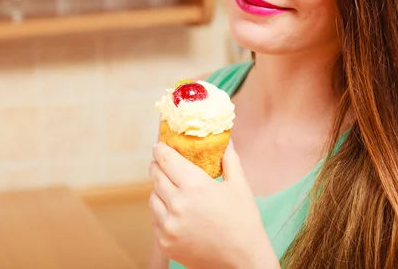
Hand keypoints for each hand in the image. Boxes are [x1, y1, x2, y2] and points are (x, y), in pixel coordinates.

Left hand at [149, 141, 278, 268]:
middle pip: (155, 176)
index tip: (159, 146)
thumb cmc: (244, 221)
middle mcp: (177, 204)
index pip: (166, 159)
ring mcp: (169, 225)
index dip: (160, 149)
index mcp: (195, 185)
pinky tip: (175, 211)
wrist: (243, 260)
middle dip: (157, 166)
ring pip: (152, 197)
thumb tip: (225, 140)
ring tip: (171, 188)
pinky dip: (161, 212)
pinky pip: (155, 219)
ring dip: (159, 190)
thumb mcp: (239, 186)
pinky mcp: (165, 242)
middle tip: (162, 163)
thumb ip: (229, 159)